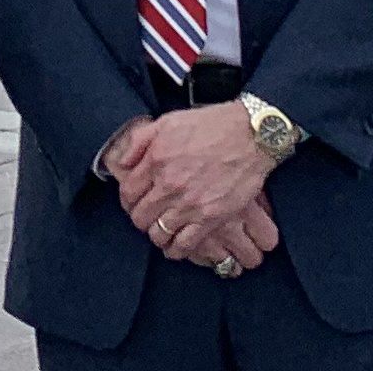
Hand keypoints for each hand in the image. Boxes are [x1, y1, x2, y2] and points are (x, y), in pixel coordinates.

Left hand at [111, 105, 279, 266]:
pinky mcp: (210, 218)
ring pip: (159, 234)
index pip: (128, 192)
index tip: (133, 202)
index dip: (128, 200)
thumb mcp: (167, 121)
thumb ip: (140, 141)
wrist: (250, 136)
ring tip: (161, 230)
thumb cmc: (210, 125)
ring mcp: (190, 204)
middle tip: (147, 217)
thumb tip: (122, 162)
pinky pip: (185, 245)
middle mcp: (169, 184)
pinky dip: (176, 250)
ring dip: (157, 234)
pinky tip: (175, 246)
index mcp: (156, 160)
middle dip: (140, 218)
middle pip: (140, 217)